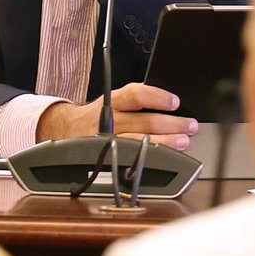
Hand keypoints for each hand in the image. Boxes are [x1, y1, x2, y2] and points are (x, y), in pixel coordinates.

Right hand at [36, 83, 197, 150]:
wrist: (65, 130)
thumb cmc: (96, 115)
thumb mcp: (111, 100)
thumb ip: (134, 100)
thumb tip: (168, 103)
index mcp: (111, 102)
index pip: (136, 95)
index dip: (158, 97)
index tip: (175, 102)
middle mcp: (109, 121)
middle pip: (145, 121)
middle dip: (173, 124)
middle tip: (189, 125)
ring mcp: (109, 142)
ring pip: (142, 143)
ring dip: (167, 142)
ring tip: (183, 141)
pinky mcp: (108, 158)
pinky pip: (134, 160)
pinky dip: (152, 158)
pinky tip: (164, 157)